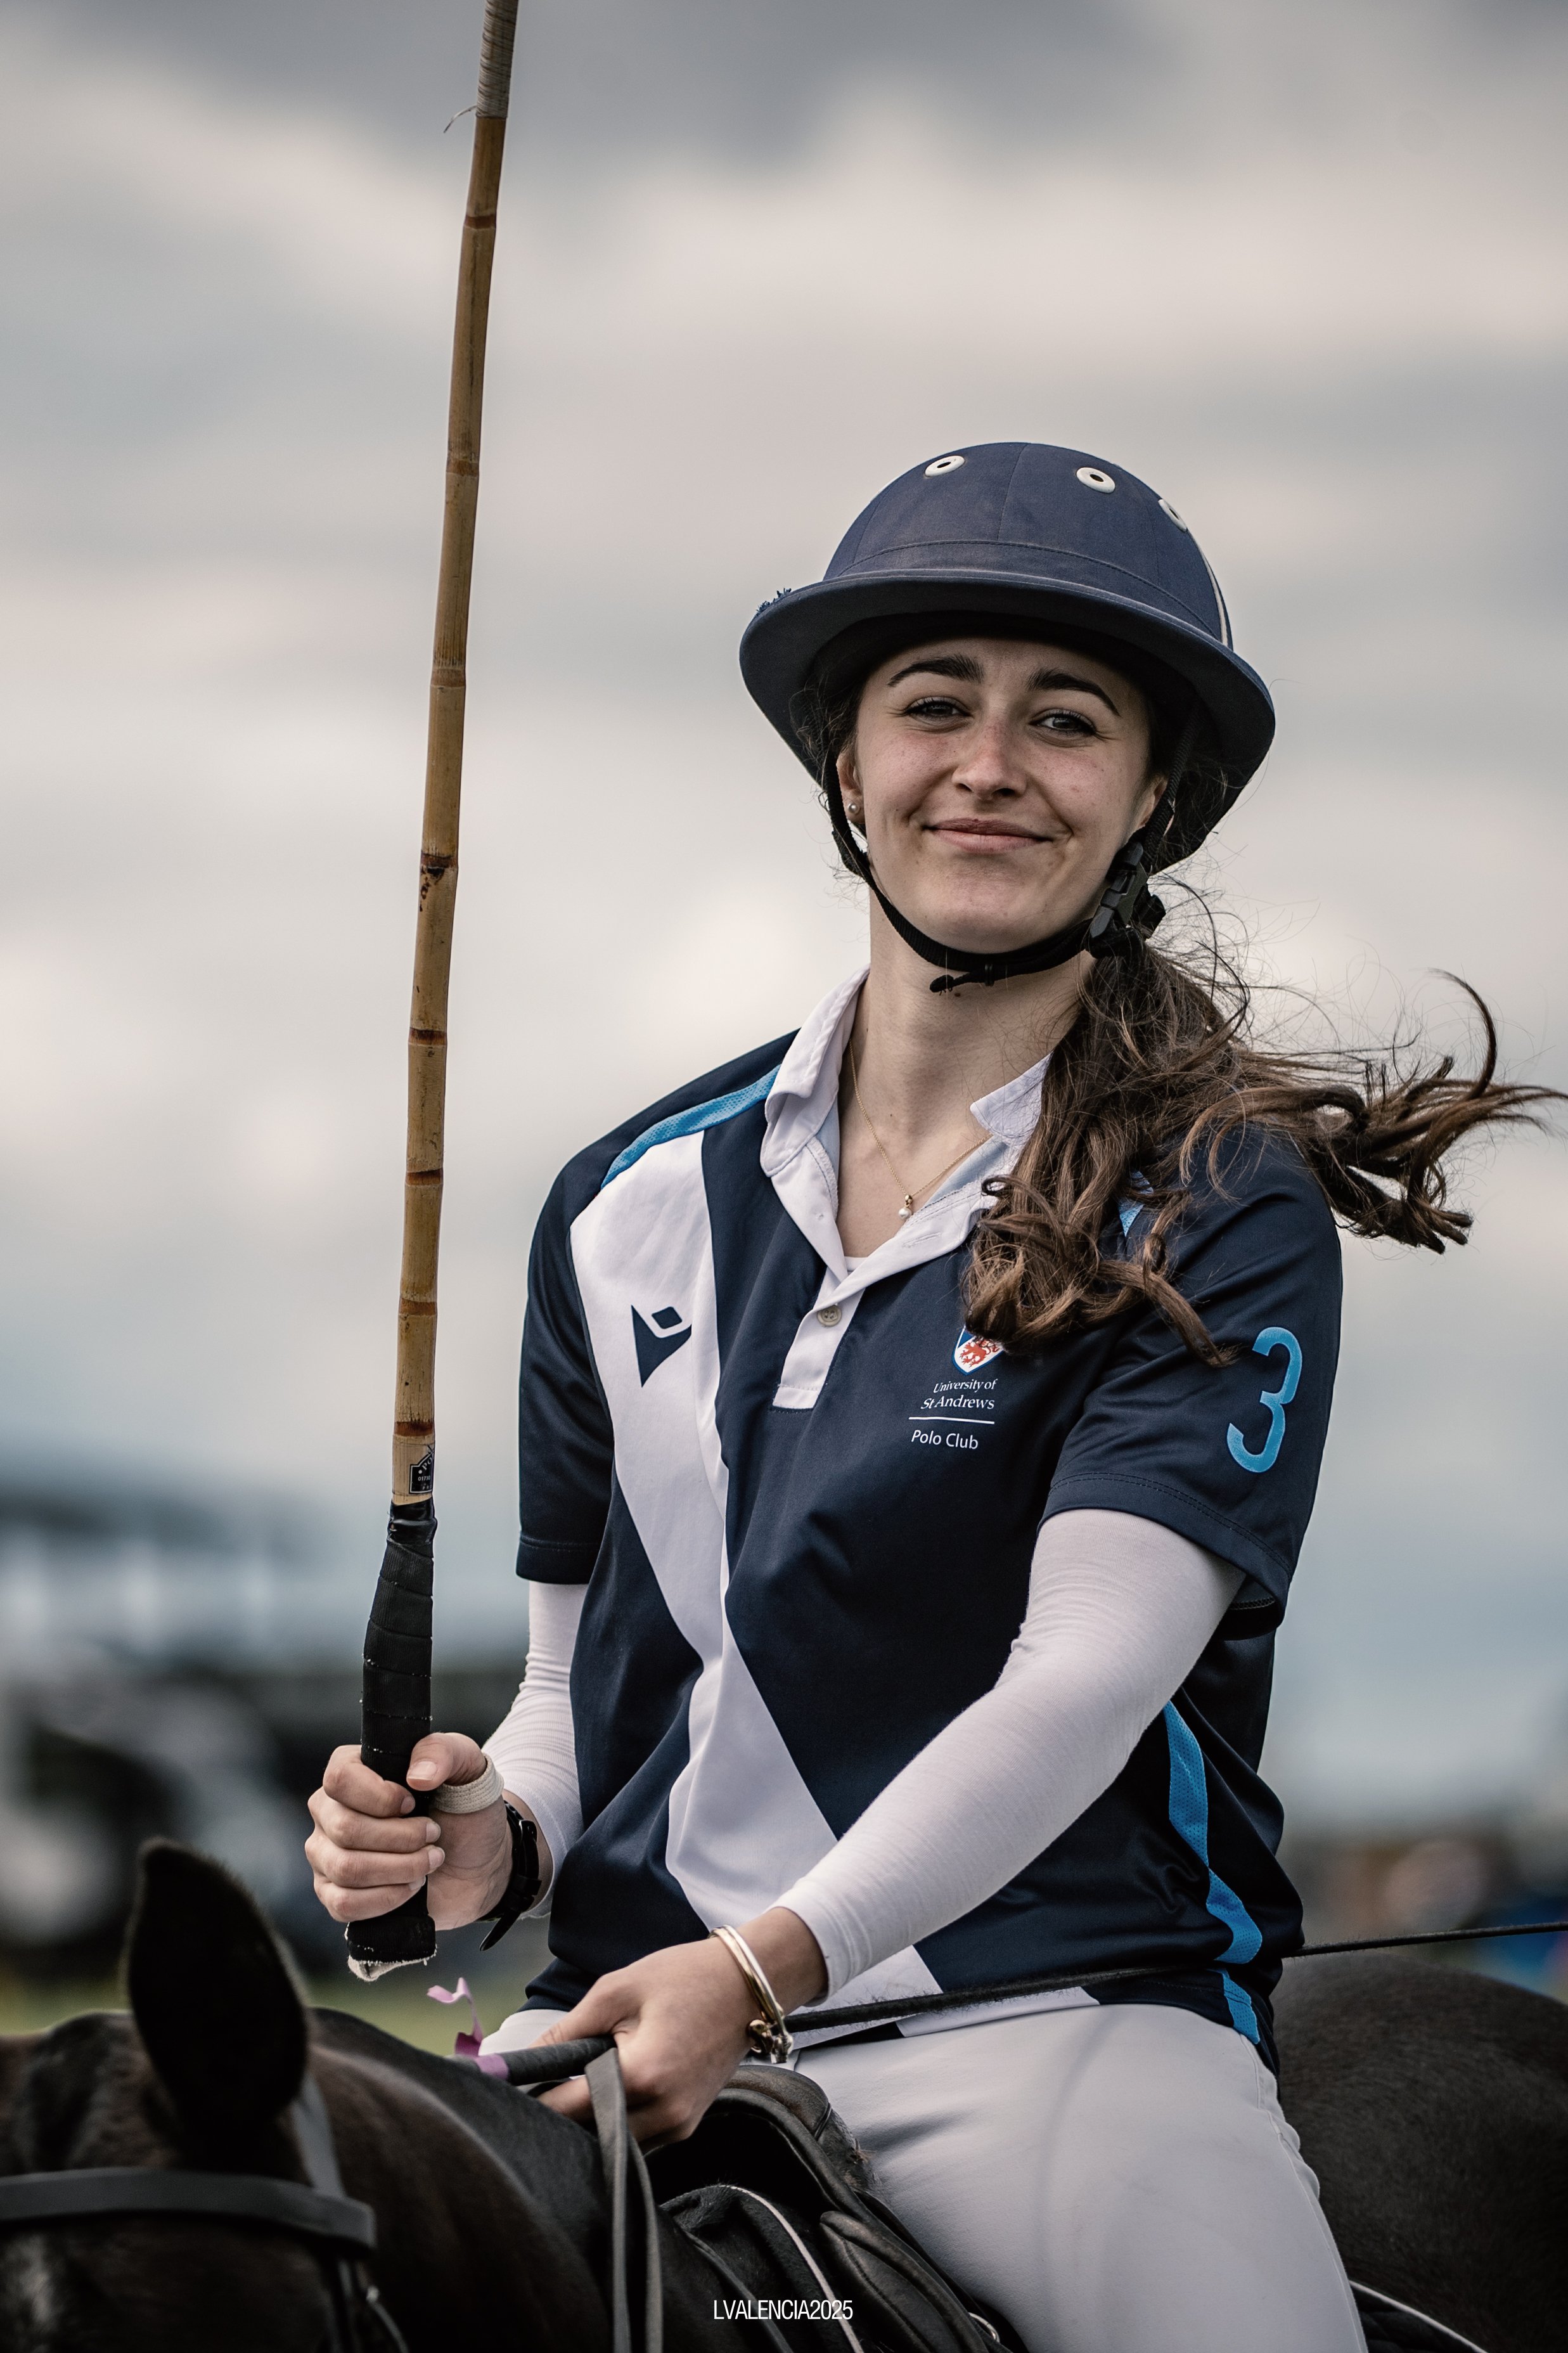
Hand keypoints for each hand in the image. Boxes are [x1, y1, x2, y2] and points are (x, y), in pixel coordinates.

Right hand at [306, 1733, 517, 1930]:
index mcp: (353, 1770)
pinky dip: (385, 1898)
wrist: (478, 1861)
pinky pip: (343, 1904)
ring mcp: (327, 1855)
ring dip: (399, 1869)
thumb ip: (444, 1753)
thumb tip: (417, 1776)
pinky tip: (410, 1887)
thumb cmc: (464, 1809)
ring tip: (428, 1861)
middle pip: (345, 1829)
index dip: (379, 1797)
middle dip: (401, 1838)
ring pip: (345, 1869)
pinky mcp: (336, 1894)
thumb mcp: (467, 1767)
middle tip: (433, 1836)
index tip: (414, 1804)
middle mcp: (331, 1811)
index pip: (339, 1778)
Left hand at [537, 1907, 826, 2145]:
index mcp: (643, 2078)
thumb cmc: (683, 1977)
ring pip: (615, 2144)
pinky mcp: (688, 2125)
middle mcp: (664, 2116)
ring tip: (568, 2090)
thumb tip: (525, 2061)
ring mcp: (680, 2126)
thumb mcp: (617, 1991)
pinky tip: (603, 2093)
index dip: (534, 2101)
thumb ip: (568, 2031)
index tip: (506, 2093)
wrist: (748, 1984)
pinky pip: (639, 2138)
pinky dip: (617, 2121)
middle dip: (560, 2118)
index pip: (569, 2108)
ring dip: (590, 2123)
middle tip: (535, 2091)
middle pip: (590, 2136)